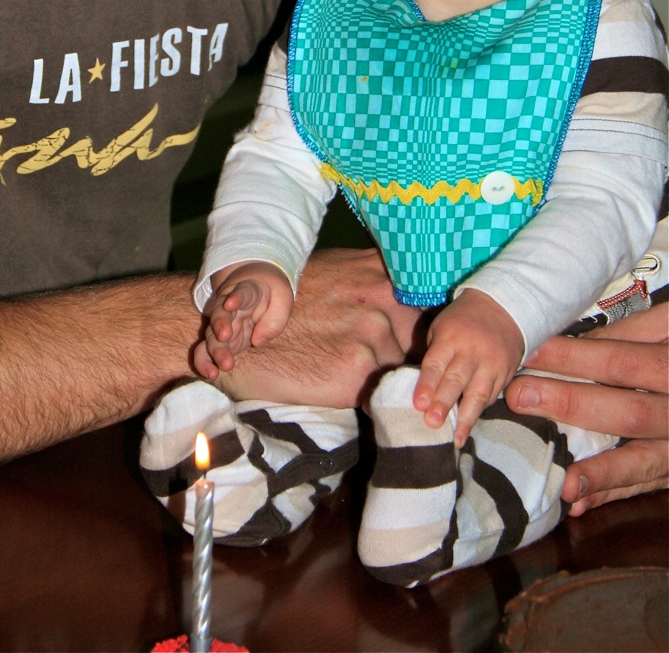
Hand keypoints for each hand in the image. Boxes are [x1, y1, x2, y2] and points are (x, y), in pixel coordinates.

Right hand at [194, 263, 293, 378]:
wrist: (257, 286)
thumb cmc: (272, 293)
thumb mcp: (283, 298)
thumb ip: (275, 319)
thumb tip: (258, 341)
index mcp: (246, 291)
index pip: (241, 293)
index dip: (235, 298)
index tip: (229, 303)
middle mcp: (228, 308)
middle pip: (220, 315)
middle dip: (219, 325)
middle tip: (224, 337)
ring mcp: (222, 324)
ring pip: (211, 336)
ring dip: (214, 351)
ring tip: (221, 367)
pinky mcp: (220, 340)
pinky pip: (206, 351)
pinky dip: (205, 362)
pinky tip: (210, 374)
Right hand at [223, 248, 425, 407]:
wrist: (239, 333)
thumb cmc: (286, 304)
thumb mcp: (335, 272)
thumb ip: (373, 280)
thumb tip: (409, 294)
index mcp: (377, 272)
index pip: (431, 298)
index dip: (433, 322)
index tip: (436, 339)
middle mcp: (381, 297)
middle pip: (425, 336)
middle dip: (418, 355)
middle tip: (408, 372)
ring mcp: (372, 333)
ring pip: (406, 367)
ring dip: (396, 381)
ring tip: (377, 388)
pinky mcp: (357, 370)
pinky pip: (387, 394)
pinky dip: (383, 403)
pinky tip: (367, 402)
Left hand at [413, 289, 524, 446]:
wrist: (503, 308)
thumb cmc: (461, 322)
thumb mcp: (441, 328)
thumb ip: (433, 356)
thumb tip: (420, 389)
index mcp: (450, 338)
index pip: (436, 363)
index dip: (427, 384)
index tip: (418, 404)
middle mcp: (472, 352)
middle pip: (456, 380)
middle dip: (443, 403)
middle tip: (431, 424)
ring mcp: (492, 364)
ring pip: (478, 394)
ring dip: (465, 419)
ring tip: (454, 439)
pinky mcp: (505, 374)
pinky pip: (491, 397)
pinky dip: (479, 412)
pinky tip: (468, 428)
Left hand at [505, 303, 667, 514]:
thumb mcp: (666, 329)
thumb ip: (626, 335)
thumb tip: (567, 341)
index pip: (620, 363)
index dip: (573, 358)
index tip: (529, 353)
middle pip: (628, 412)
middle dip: (571, 404)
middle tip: (520, 396)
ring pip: (641, 460)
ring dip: (598, 470)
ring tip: (559, 477)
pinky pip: (644, 485)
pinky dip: (610, 492)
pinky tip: (577, 500)